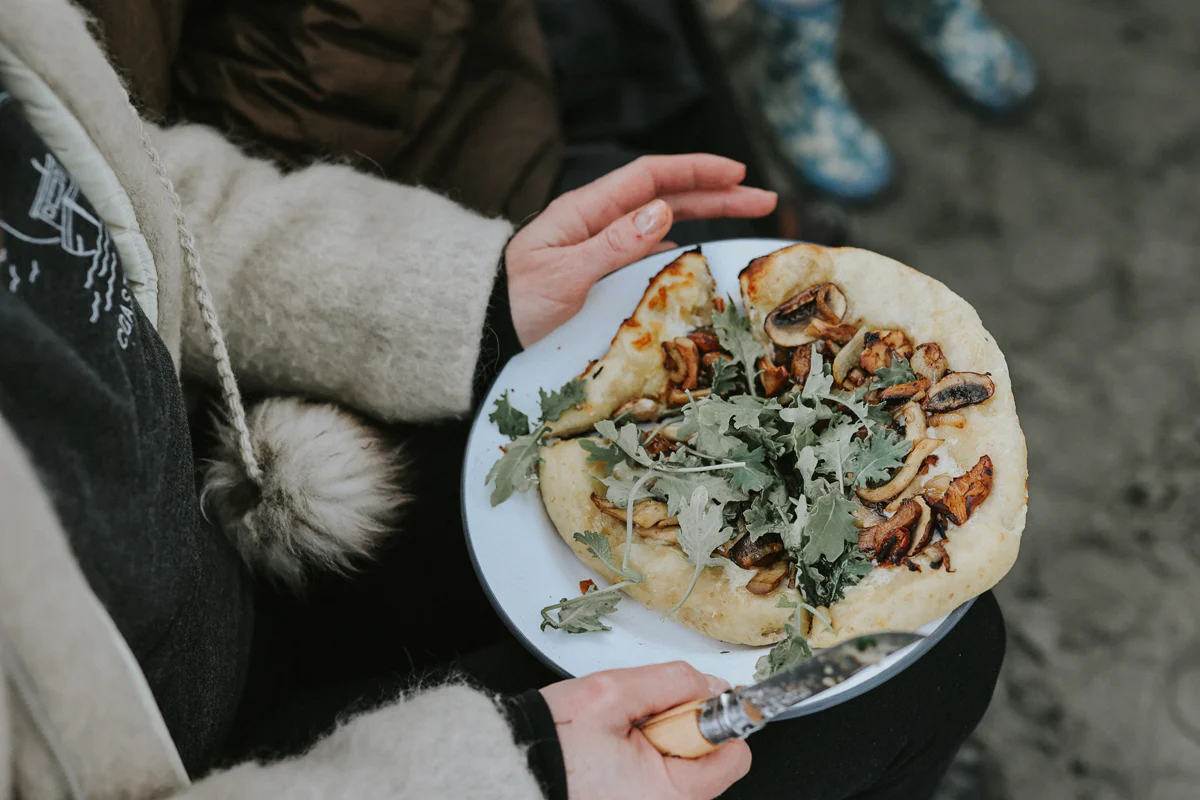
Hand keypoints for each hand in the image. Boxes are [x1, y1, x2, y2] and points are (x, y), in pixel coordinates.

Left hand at [505, 155, 776, 345]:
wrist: (486, 334)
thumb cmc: (516, 304)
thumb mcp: (563, 276)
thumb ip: (612, 246)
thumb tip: (663, 212)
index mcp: (586, 211)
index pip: (650, 176)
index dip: (695, 170)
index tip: (736, 173)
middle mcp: (598, 223)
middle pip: (667, 196)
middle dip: (716, 193)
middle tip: (764, 198)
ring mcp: (602, 248)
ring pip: (665, 223)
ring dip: (707, 219)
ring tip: (747, 220)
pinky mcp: (604, 275)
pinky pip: (651, 254)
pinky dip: (683, 250)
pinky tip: (703, 257)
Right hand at [540, 661, 751, 799]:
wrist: (511, 766)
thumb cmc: (552, 741)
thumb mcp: (612, 692)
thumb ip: (671, 683)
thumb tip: (709, 685)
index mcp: (667, 793)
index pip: (733, 755)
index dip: (713, 717)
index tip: (690, 702)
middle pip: (704, 756)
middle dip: (676, 726)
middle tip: (635, 721)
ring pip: (680, 763)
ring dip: (658, 738)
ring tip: (617, 735)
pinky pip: (658, 776)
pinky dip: (643, 756)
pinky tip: (614, 749)